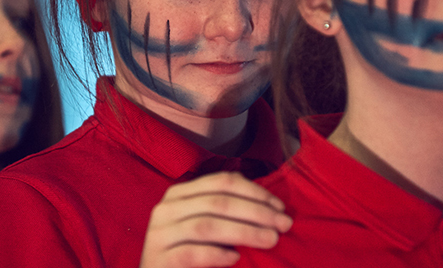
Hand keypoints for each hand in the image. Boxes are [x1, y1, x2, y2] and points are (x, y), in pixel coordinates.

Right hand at [140, 172, 291, 267]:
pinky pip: (192, 254)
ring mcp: (159, 235)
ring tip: (270, 239)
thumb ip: (225, 210)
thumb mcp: (204, 224)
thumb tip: (270, 206)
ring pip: (207, 225)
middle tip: (283, 224)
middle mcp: (166, 209)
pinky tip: (235, 258)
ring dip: (245, 231)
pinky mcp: (159, 261)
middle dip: (257, 211)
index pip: (222, 182)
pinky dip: (217, 254)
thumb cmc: (187, 252)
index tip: (280, 206)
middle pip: (218, 202)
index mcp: (179, 194)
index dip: (254, 191)